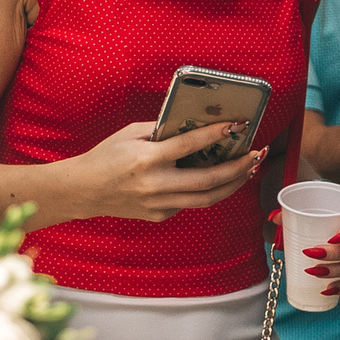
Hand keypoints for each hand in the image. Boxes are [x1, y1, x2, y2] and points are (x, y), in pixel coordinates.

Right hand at [65, 118, 267, 224]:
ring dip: (231, 184)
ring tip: (247, 170)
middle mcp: (156, 185)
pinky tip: (215, 179)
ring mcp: (159, 204)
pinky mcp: (160, 215)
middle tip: (255, 155)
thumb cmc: (106, 156)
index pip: (189, 146)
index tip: (236, 126)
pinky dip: (205, 191)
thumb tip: (194, 123)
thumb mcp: (130, 133)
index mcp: (147, 159)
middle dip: (237, 168)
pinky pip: (189, 202)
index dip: (215, 135)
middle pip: (208, 180)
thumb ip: (162, 129)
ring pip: (206, 199)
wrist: (84, 190)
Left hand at [283, 192, 339, 296]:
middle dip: (337, 255)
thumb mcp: (313, 202)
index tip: (332, 238)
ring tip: (314, 272)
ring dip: (338, 272)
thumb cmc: (324, 206)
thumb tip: (274, 218)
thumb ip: (293, 209)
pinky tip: (327, 290)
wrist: (332, 213)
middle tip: (312, 254)